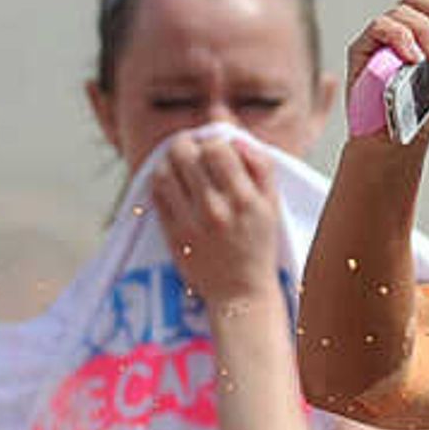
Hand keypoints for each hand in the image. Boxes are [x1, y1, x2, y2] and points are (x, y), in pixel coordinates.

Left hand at [146, 128, 286, 311]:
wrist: (240, 291)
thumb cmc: (258, 243)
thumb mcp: (272, 203)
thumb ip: (260, 165)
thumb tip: (235, 137)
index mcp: (245, 199)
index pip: (217, 148)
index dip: (212, 140)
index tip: (214, 148)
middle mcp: (216, 210)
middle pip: (185, 154)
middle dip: (187, 144)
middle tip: (191, 149)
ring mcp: (191, 223)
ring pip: (165, 171)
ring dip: (169, 160)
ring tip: (179, 164)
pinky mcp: (173, 235)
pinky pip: (156, 195)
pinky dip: (160, 181)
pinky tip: (171, 183)